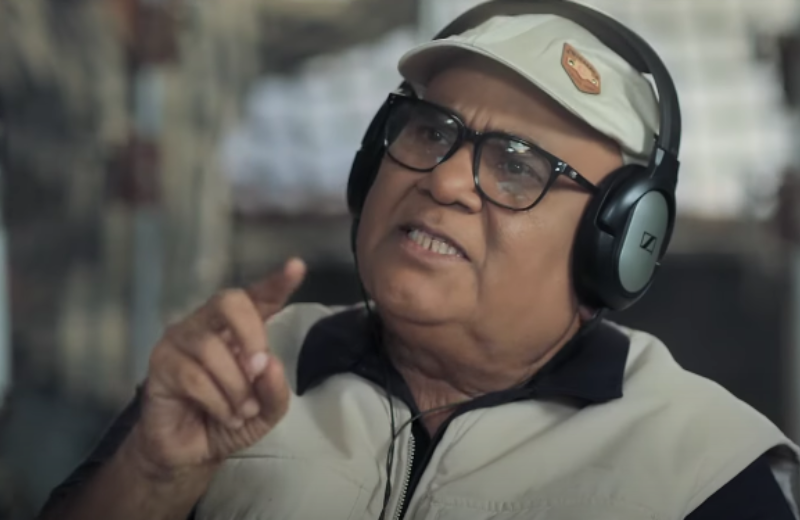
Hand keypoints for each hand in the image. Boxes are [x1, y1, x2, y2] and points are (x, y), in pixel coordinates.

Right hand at [127, 258, 306, 478]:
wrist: (192, 453)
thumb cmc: (231, 419)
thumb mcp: (267, 410)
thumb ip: (276, 389)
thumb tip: (270, 364)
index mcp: (239, 328)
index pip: (257, 297)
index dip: (277, 282)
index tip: (296, 267)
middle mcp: (208, 324)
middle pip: (229, 301)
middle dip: (251, 334)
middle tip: (260, 369)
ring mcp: (181, 340)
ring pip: (212, 349)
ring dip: (235, 387)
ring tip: (243, 411)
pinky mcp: (160, 363)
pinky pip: (193, 376)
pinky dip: (217, 401)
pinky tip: (225, 415)